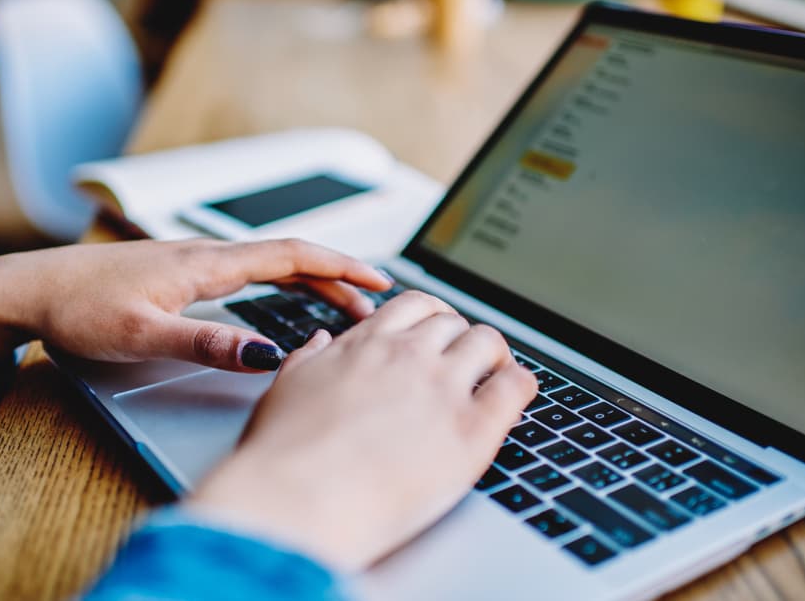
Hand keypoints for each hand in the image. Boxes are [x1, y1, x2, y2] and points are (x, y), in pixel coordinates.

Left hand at [0, 238, 390, 387]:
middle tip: (374, 303)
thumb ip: (206, 344)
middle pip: (290, 258)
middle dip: (337, 276)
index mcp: (206, 264)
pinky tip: (282, 298)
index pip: (290, 256)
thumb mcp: (141, 334)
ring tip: (342, 304)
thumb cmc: (78, 308)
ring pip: (271, 264)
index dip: (339, 266)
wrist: (31, 289)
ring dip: (312, 280)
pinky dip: (282, 282)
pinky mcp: (182, 274)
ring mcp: (194, 262)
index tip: (378, 280)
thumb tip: (266, 354)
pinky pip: (249, 272)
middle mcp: (206, 256)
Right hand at [186, 291, 537, 570]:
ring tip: (494, 373)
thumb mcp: (285, 388)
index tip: (436, 332)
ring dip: (494, 354)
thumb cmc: (282, 455)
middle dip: (460, 337)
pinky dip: (522, 383)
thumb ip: (309, 357)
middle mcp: (407, 358)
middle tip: (464, 359)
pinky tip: (516, 393)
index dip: (432, 316)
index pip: (414, 305)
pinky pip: (515, 388)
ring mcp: (441, 391)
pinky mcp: (470, 433)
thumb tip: (322, 342)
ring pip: (488, 342)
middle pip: (454, 322)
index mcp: (365, 345)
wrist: (296, 500)